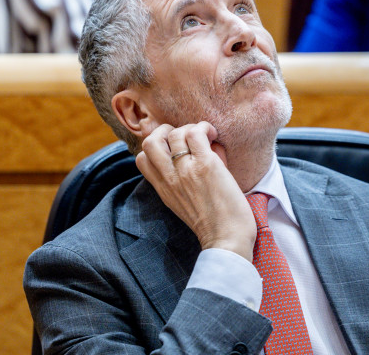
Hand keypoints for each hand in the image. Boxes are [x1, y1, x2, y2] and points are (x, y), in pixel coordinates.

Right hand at [135, 122, 256, 261]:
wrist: (227, 239)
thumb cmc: (214, 224)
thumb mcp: (185, 203)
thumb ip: (183, 179)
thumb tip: (202, 149)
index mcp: (164, 189)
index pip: (141, 158)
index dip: (155, 146)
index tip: (173, 147)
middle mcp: (170, 178)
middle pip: (149, 141)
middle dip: (165, 130)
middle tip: (184, 136)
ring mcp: (186, 171)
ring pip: (174, 133)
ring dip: (190, 128)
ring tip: (206, 137)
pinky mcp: (206, 165)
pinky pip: (196, 133)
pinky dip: (205, 128)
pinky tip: (213, 137)